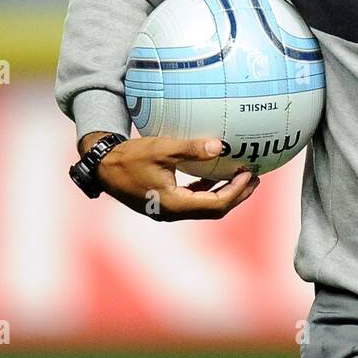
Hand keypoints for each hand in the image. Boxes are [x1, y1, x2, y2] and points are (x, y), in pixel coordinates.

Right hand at [79, 133, 259, 220]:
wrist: (102, 167)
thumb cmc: (130, 158)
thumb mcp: (161, 149)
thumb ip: (191, 149)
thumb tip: (220, 146)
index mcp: (174, 204)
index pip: (216, 204)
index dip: (236, 191)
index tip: (250, 174)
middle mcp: (173, 212)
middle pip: (214, 210)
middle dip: (237, 195)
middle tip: (255, 179)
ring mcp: (168, 209)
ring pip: (205, 207)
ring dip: (224, 194)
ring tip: (241, 177)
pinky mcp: (164, 202)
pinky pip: (193, 200)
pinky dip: (207, 191)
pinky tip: (214, 176)